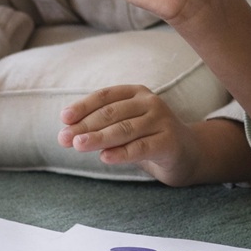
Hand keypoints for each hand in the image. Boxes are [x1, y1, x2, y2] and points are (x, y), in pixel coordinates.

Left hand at [59, 85, 209, 184]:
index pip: (105, 96)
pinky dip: (121, 153)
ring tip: (78, 145)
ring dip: (98, 138)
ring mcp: (161, 121)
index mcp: (136, 93)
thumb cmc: (147, 138)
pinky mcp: (169, 142)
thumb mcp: (125, 127)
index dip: (83, 106)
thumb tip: (67, 132)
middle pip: (112, 113)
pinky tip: (105, 157)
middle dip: (85, 126)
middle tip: (63, 138)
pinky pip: (141, 147)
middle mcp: (150, 103)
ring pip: (124, 129)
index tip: (64, 118)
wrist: (186, 154)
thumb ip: (101, 127)